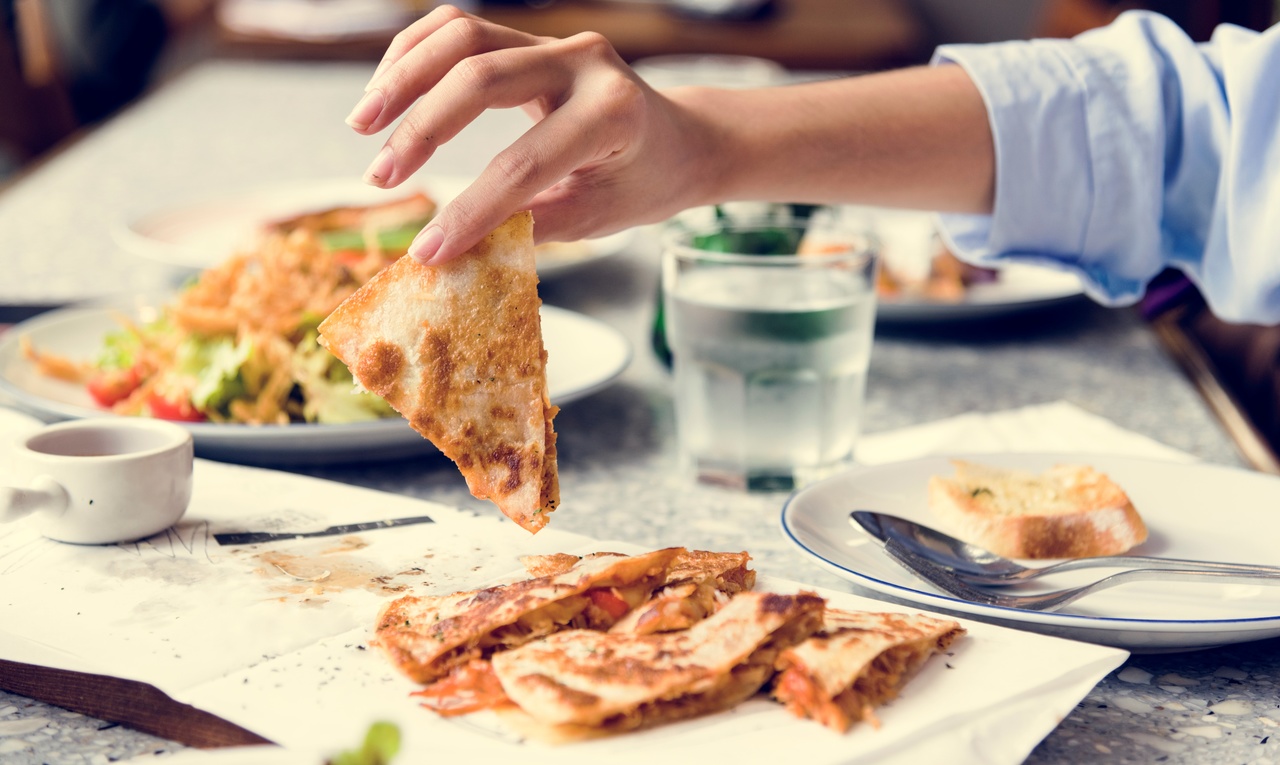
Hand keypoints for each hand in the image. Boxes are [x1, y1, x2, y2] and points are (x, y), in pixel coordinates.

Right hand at [346, 5, 714, 263]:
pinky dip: (416, 53)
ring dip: (404, 77)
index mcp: (612, 115)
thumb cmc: (644, 182)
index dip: (470, 210)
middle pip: (482, 78)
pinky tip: (386, 92)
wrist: (681, 138)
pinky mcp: (533, 38)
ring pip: (463, 36)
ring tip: (363, 125)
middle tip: (380, 178)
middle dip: (422, 129)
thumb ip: (537, 227)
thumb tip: (461, 250)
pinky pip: (461, 29)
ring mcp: (557, 42)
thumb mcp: (603, 217)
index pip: (524, 163)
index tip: (427, 250)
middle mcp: (585, 64)